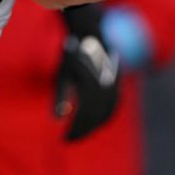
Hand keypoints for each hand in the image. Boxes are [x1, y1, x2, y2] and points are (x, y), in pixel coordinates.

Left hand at [54, 4, 120, 140]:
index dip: (75, 130)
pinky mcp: (117, 83)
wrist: (90, 34)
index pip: (84, 117)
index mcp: (91, 86)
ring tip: (80, 132)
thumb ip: (61, 97)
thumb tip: (56, 119)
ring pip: (107, 113)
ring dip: (94, 126)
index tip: (64, 139)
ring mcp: (114, 85)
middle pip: (96, 118)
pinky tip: (94, 122)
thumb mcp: (62, 75)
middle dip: (83, 130)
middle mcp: (105, 87)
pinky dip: (104, 117)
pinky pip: (113, 106)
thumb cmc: (72, 56)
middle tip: (70, 139)